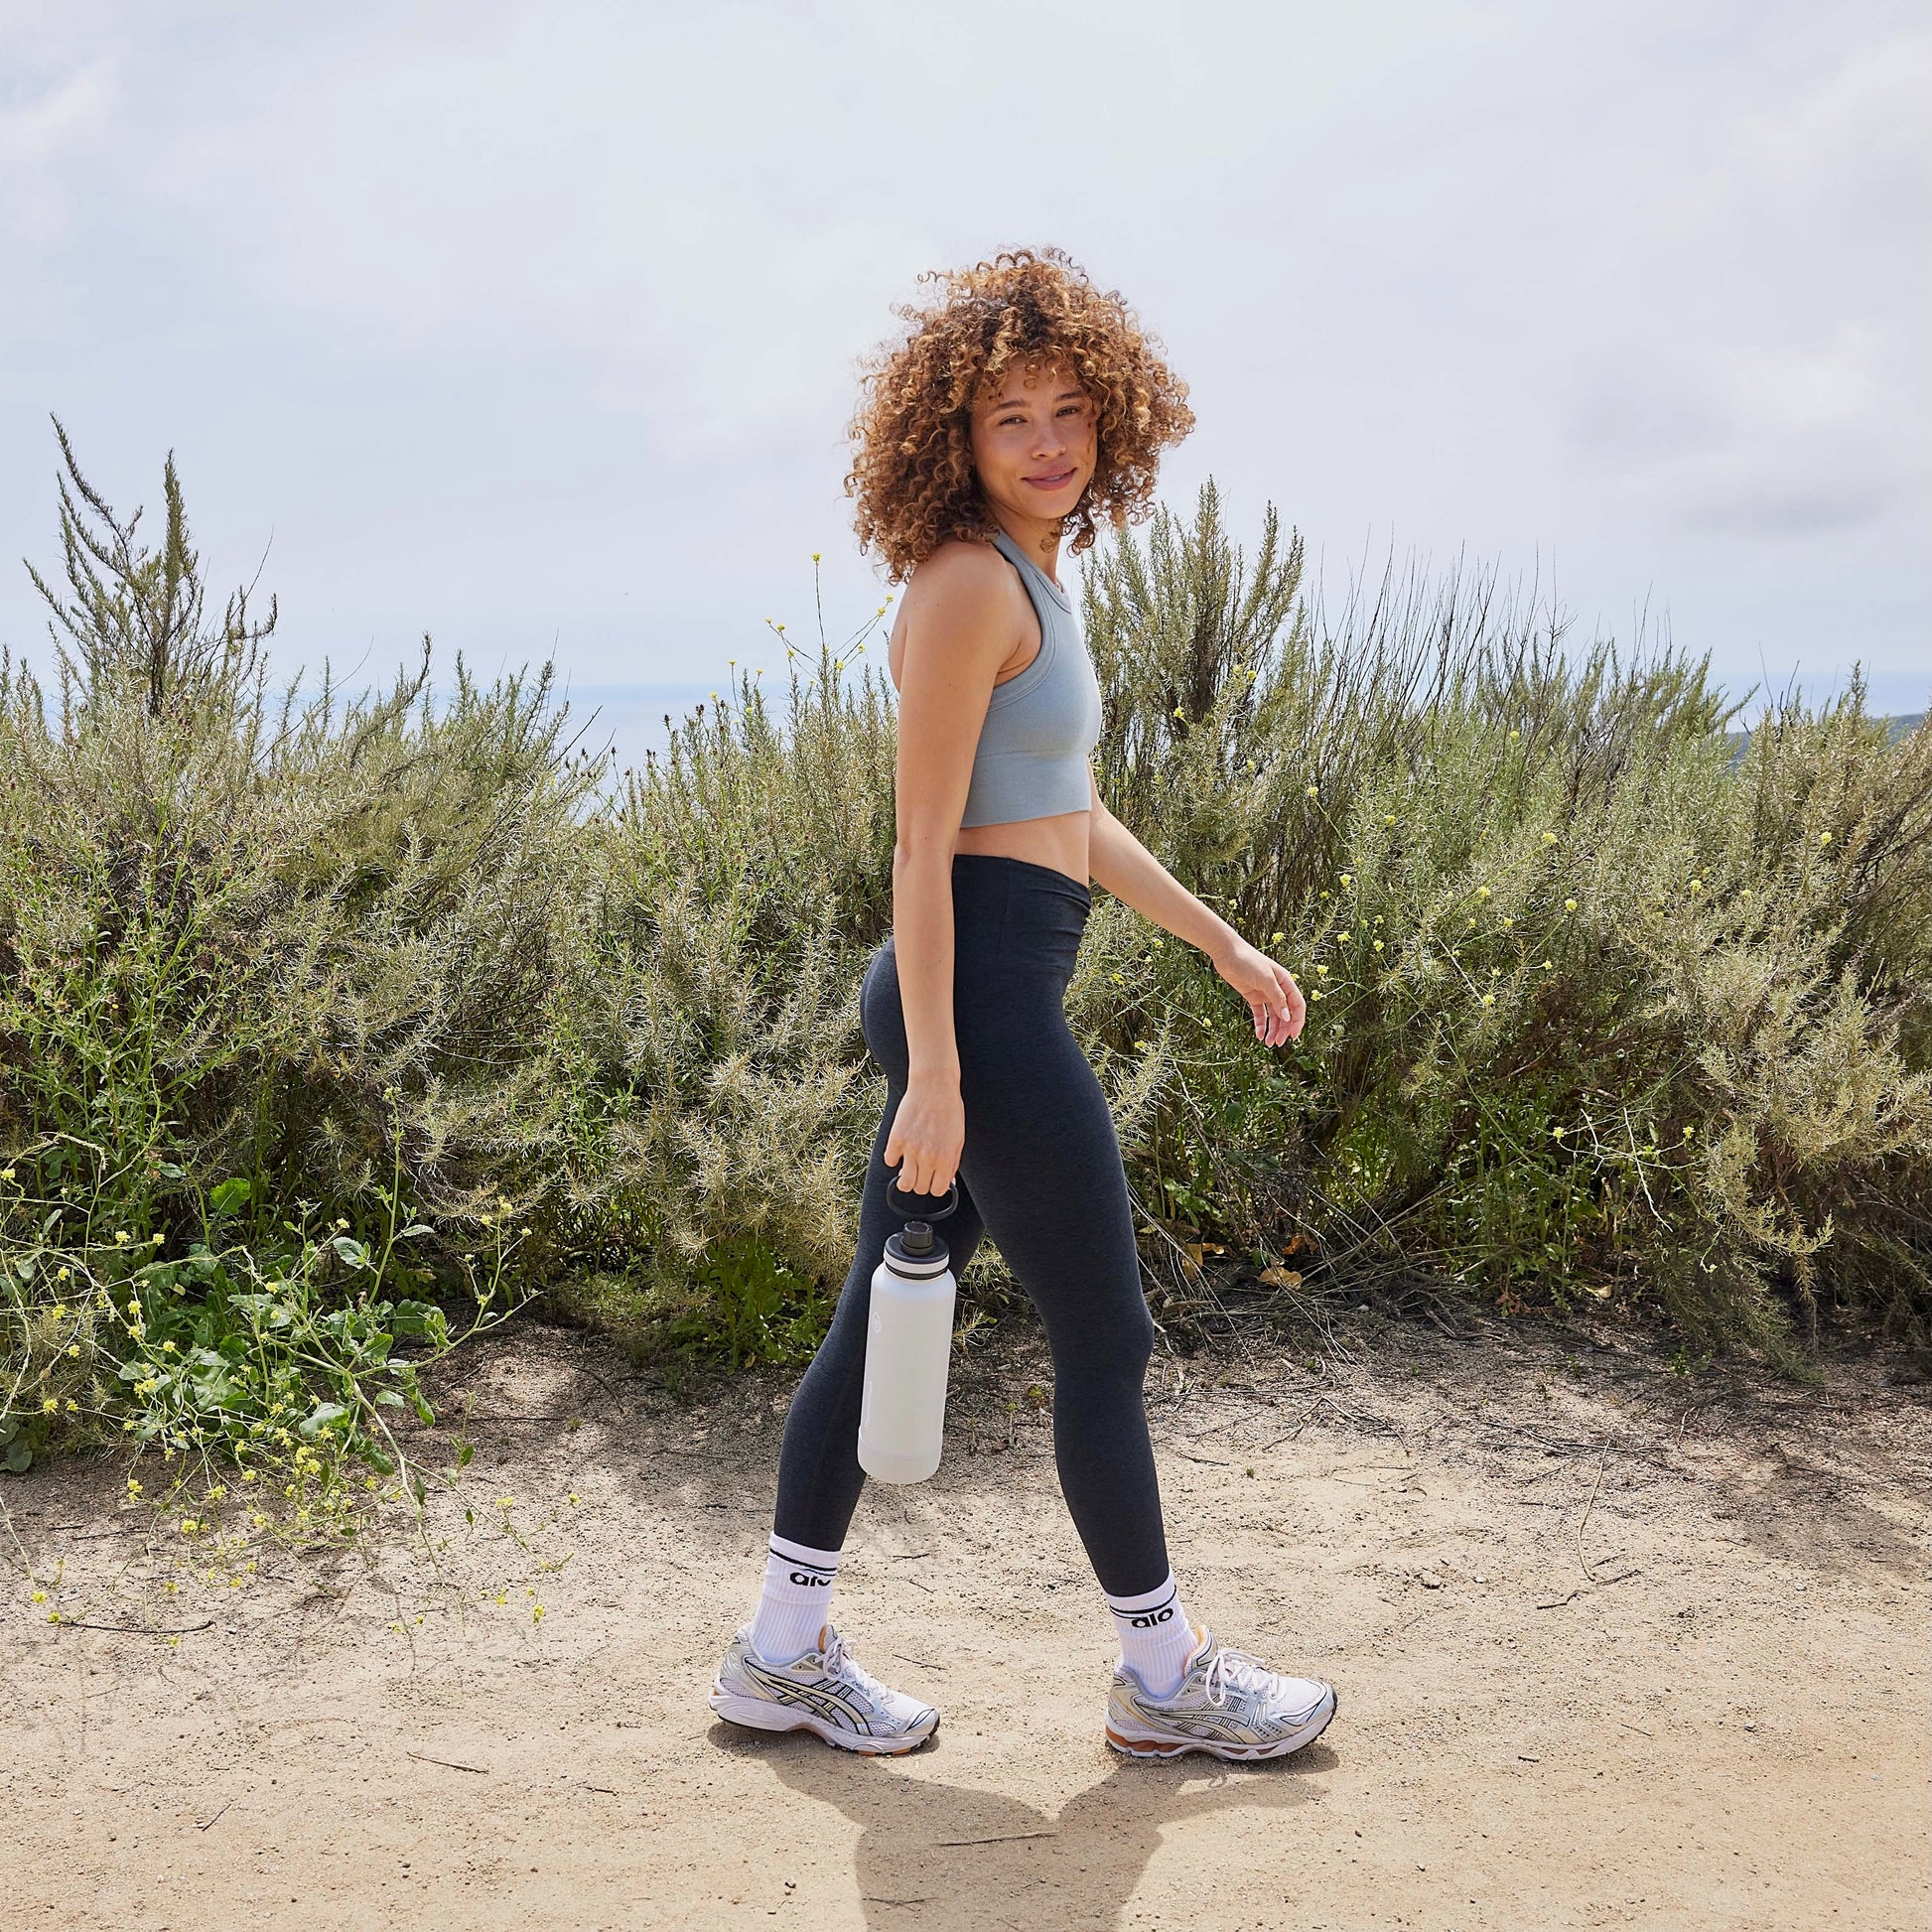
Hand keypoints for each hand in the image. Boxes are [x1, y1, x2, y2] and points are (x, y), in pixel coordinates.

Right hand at [884, 1075, 965, 1196]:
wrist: (934, 1087)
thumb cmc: (950, 1111)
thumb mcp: (958, 1139)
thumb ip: (952, 1163)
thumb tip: (948, 1182)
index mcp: (945, 1159)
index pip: (937, 1190)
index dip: (935, 1186)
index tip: (933, 1179)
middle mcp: (927, 1158)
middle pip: (919, 1189)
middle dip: (921, 1183)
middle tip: (921, 1171)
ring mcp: (910, 1149)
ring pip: (903, 1184)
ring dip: (905, 1179)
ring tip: (908, 1168)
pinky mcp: (895, 1139)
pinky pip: (889, 1161)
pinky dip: (893, 1158)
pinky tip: (900, 1149)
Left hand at [1212, 936, 1305, 1046]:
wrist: (1227, 953)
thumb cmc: (1249, 961)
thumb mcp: (1265, 979)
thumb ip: (1277, 998)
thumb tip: (1287, 1016)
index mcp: (1286, 983)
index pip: (1297, 1006)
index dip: (1298, 1021)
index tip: (1293, 1036)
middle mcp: (1278, 990)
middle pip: (1286, 1014)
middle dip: (1283, 1030)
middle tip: (1277, 1043)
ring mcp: (1265, 994)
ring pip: (1274, 1016)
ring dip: (1272, 1030)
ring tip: (1268, 1043)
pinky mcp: (1253, 996)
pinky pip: (1260, 1014)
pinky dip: (1261, 1025)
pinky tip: (1259, 1035)